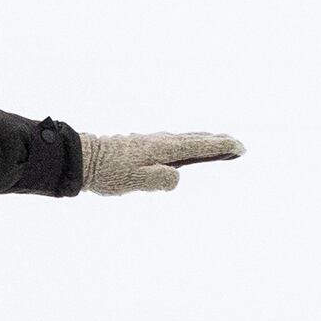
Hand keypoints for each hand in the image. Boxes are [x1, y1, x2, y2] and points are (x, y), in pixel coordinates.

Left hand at [79, 132, 243, 194]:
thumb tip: (178, 177)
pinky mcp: (141, 146)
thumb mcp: (137, 181)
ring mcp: (150, 142)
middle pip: (193, 139)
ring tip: (216, 144)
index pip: (196, 146)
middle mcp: (158, 142)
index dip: (219, 147)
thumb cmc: (108, 173)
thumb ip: (161, 179)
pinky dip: (186, 144)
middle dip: (215, 141)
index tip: (238, 147)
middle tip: (235, 144)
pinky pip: (172, 144)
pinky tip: (184, 150)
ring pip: (182, 139)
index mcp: (161, 149)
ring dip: (201, 141)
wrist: (82, 160)